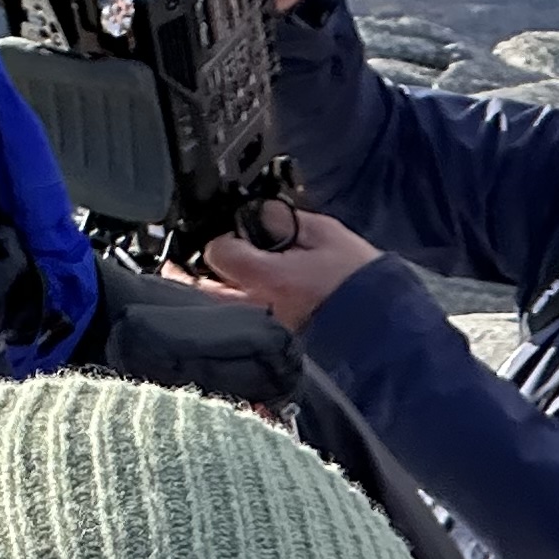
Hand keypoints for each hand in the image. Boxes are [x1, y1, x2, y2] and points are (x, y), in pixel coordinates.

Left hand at [194, 210, 379, 328]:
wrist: (382, 328)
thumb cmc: (358, 283)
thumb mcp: (326, 234)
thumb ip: (285, 221)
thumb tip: (259, 213)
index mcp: (268, 277)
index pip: (218, 253)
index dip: (221, 240)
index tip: (231, 237)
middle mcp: (257, 307)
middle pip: (202, 291)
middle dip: (186, 275)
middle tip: (175, 265)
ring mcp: (262, 330)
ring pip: (214, 314)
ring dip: (199, 298)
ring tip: (186, 284)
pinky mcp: (272, 344)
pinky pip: (234, 328)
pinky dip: (222, 318)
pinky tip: (221, 308)